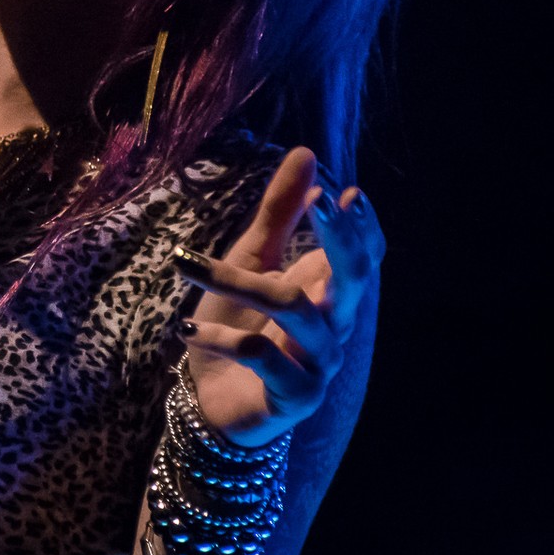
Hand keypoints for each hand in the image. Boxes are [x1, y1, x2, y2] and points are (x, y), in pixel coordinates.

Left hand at [169, 147, 384, 447]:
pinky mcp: (296, 395)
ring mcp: (320, 362)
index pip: (366, 255)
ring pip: (295, 309)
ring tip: (187, 267)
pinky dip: (219, 336)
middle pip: (355, 279)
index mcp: (329, 289)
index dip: (363, 226)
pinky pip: (261, 354)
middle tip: (319, 201)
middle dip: (340, 238)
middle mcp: (335, 325)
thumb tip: (307, 153)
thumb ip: (279, 213)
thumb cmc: (238, 324)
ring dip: (239, 282)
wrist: (212, 400)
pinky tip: (187, 328)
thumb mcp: (250, 261)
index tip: (345, 190)